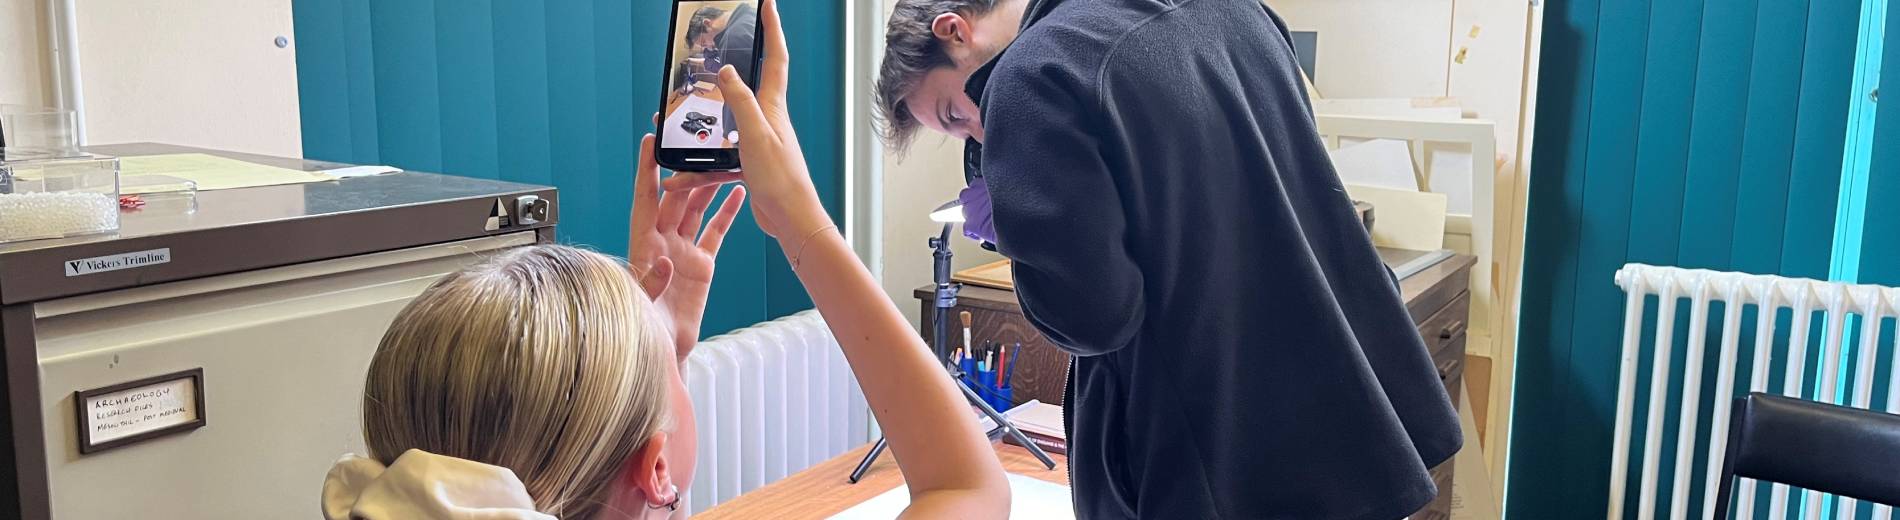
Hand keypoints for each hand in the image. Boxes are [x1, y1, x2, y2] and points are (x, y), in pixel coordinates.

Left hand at [630, 134, 746, 361]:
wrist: (662, 351)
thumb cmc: (642, 329)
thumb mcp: (642, 305)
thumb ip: (652, 282)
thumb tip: (664, 261)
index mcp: (642, 244)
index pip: (644, 198)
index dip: (647, 170)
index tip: (650, 141)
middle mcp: (661, 241)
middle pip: (675, 197)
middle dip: (686, 170)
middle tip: (700, 146)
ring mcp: (682, 250)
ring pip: (696, 209)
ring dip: (708, 186)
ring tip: (724, 163)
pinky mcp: (701, 263)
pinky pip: (715, 232)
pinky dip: (726, 212)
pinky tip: (738, 194)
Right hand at [661, 0, 830, 240]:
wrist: (791, 219)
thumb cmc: (781, 178)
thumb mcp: (756, 134)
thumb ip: (740, 101)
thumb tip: (728, 70)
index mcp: (772, 106)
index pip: (774, 57)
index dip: (772, 29)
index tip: (767, 4)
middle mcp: (766, 120)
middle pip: (744, 86)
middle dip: (727, 69)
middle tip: (710, 52)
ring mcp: (756, 142)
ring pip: (722, 126)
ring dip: (700, 127)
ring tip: (670, 121)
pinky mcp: (748, 165)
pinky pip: (717, 161)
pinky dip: (699, 169)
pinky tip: (678, 178)